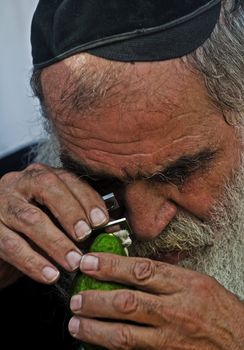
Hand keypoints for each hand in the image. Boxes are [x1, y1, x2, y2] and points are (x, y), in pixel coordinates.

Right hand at [0, 163, 108, 286]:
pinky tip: (50, 275)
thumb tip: (113, 229)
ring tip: (73, 262)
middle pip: (47, 188)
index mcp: (42, 175)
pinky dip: (33, 262)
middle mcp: (20, 182)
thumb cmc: (35, 225)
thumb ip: (82, 220)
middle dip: (70, 213)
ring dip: (55, 242)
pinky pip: (11, 244)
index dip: (87, 199)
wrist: (1, 239)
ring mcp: (2, 203)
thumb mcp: (57, 217)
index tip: (102, 221)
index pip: (68, 179)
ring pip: (29, 218)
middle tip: (86, 236)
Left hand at [69, 253, 243, 349]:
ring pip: (125, 333)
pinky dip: (113, 348)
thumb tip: (134, 268)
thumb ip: (167, 275)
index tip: (89, 262)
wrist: (243, 344)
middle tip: (76, 298)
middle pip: (127, 302)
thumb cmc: (221, 311)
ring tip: (76, 323)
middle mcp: (176, 310)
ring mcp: (171, 338)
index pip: (140, 271)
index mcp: (185, 284)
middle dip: (95, 299)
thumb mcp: (198, 282)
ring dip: (96, 328)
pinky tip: (98, 344)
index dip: (110, 266)